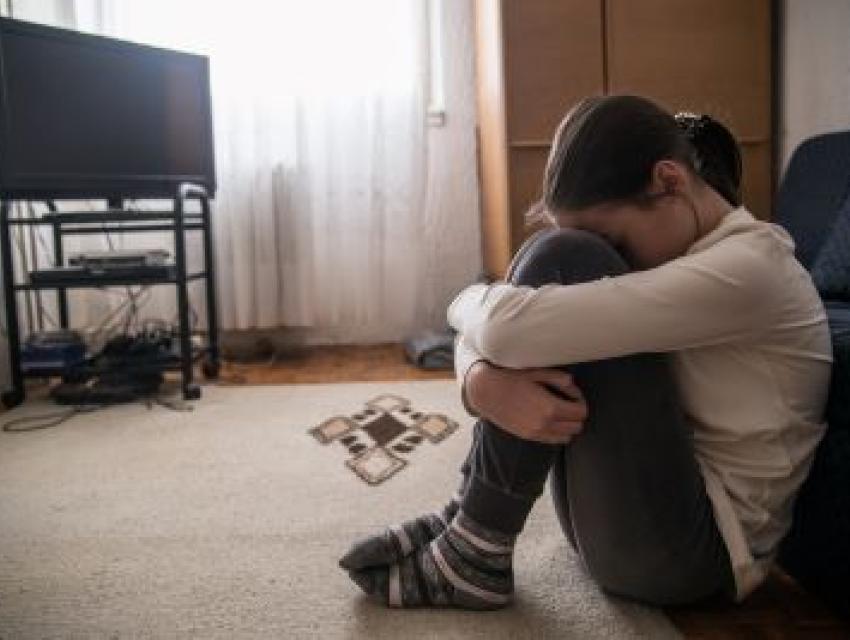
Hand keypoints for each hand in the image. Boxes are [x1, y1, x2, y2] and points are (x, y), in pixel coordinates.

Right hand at [464, 362, 587, 443]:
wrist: (486, 391)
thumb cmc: (510, 378)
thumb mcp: (536, 372)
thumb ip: (558, 378)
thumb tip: (572, 384)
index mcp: (550, 407)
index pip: (581, 412)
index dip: (580, 401)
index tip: (572, 393)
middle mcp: (545, 424)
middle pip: (577, 426)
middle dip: (576, 414)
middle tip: (567, 401)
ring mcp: (536, 433)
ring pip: (567, 437)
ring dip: (568, 425)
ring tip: (559, 411)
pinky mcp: (528, 436)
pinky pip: (553, 440)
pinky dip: (557, 432)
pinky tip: (548, 418)